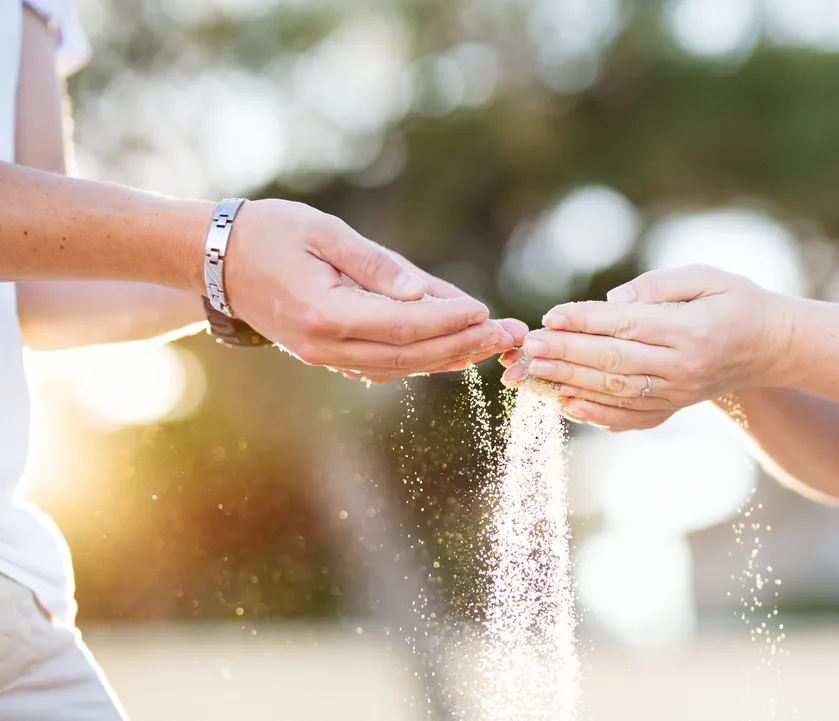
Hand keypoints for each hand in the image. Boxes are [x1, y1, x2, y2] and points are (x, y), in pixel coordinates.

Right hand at [222, 199, 524, 380]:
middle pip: (410, 354)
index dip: (451, 320)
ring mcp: (324, 356)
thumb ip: (379, 266)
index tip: (489, 311)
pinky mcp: (326, 355)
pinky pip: (383, 365)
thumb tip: (428, 294)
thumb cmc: (270, 232)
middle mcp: (325, 346)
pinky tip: (454, 351)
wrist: (216, 259)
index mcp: (326, 314)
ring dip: (451, 355)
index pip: (404, 325)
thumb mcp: (325, 233)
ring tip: (495, 343)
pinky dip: (422, 359)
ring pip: (401, 365)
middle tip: (511, 335)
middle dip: (465, 344)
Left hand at [500, 264, 792, 429]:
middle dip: (565, 354)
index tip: (550, 316)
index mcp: (691, 330)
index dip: (585, 321)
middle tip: (527, 348)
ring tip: (533, 372)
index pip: (627, 325)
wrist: (773, 347)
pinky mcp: (676, 407)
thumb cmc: (737, 300)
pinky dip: (596, 413)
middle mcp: (684, 367)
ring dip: (569, 382)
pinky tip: (565, 404)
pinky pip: (630, 416)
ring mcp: (680, 393)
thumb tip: (612, 300)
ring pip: (616, 391)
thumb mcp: (707, 277)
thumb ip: (659, 285)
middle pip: (614, 362)